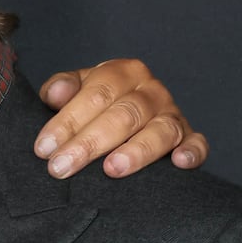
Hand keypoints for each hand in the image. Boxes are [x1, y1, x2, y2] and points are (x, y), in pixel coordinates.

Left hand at [34, 58, 208, 178]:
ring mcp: (173, 114)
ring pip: (159, 131)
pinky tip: (178, 163)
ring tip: (112, 170)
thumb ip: (62, 88)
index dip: (67, 121)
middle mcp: (152, 90)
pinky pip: (197, 143)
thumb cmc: (96, 103)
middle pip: (123, 115)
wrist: (127, 108)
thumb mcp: (76, 89)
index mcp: (123, 72)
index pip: (95, 94)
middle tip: (61, 168)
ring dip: (136, 151)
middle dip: (89, 143)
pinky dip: (192, 152)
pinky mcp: (190, 137)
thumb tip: (55, 94)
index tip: (44, 148)